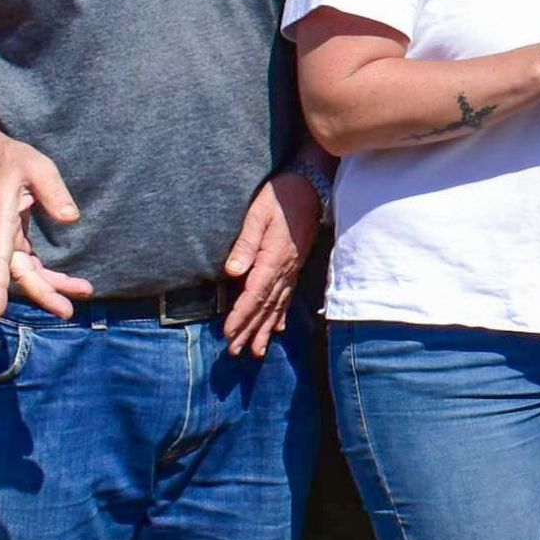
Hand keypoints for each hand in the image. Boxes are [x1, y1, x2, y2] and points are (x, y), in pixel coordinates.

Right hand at [0, 135, 92, 319]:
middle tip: (68, 312)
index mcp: (0, 220)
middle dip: (41, 293)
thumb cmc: (11, 162)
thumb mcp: (37, 167)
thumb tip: (71, 218)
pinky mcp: (14, 242)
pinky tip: (71, 284)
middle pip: (17, 273)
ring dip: (51, 287)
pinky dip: (49, 277)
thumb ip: (54, 191)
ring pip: (26, 273)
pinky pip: (31, 266)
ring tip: (84, 292)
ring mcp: (6, 242)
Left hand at [221, 171, 316, 356]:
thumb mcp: (258, 214)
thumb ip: (246, 244)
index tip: (228, 333)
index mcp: (274, 258)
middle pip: (265, 306)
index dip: (241, 316)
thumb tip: (232, 271)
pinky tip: (277, 329)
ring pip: (277, 306)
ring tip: (256, 351)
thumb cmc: (280, 197)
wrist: (310, 187)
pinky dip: (281, 315)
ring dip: (265, 330)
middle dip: (250, 330)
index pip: (254, 294)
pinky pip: (287, 297)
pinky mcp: (295, 266)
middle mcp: (285, 270)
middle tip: (236, 352)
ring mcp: (292, 270)